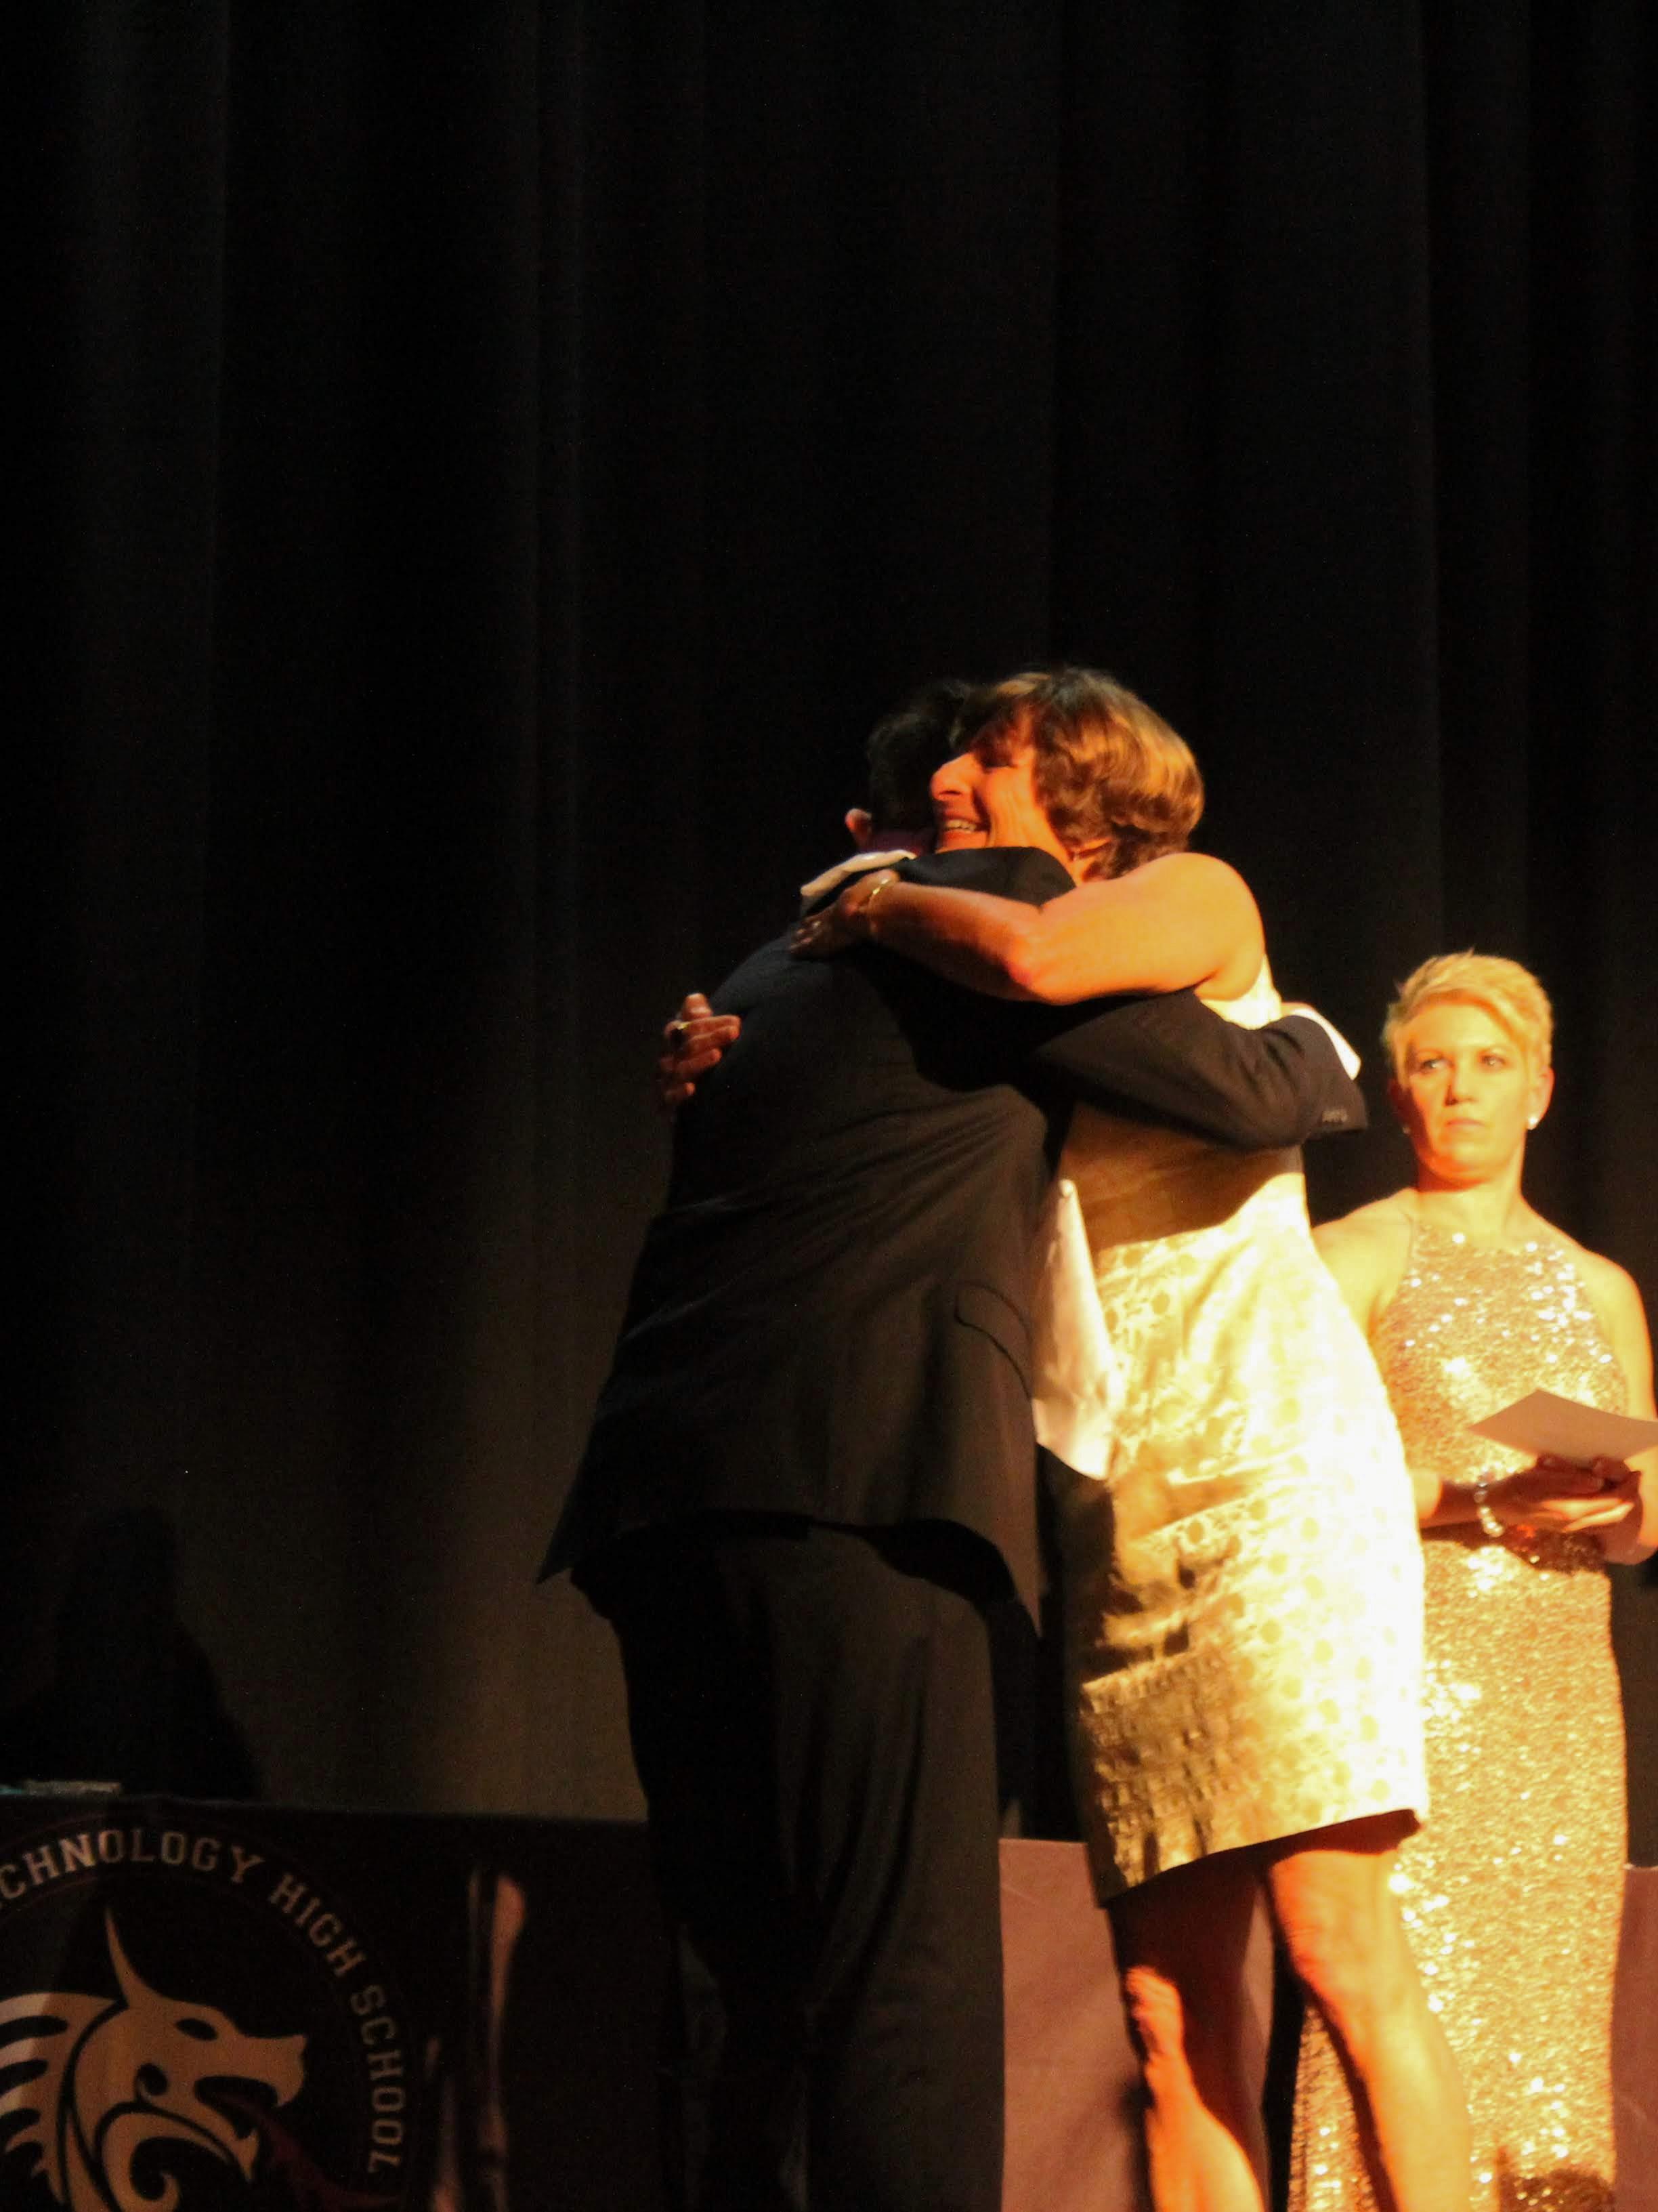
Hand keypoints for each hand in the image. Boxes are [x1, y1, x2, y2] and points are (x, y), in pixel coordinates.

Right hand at [656, 992, 740, 1112]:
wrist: (696, 1105)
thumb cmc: (700, 1060)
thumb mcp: (699, 1035)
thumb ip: (696, 1015)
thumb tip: (698, 1004)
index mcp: (674, 1040)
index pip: (687, 1026)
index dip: (710, 1023)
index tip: (736, 1022)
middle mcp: (668, 1059)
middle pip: (685, 1045)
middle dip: (711, 1037)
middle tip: (735, 1032)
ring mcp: (665, 1081)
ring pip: (679, 1069)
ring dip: (698, 1061)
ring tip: (718, 1055)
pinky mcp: (666, 1104)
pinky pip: (670, 1098)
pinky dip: (679, 1093)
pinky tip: (692, 1089)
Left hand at [790, 870, 897, 959]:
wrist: (874, 905)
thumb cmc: (881, 893)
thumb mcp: (882, 881)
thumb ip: (883, 882)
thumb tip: (890, 877)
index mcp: (846, 901)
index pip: (829, 911)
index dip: (820, 916)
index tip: (810, 919)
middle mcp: (834, 914)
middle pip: (817, 923)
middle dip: (808, 929)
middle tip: (797, 933)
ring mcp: (829, 927)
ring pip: (812, 935)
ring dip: (802, 940)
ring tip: (792, 945)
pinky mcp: (827, 940)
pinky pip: (812, 946)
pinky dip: (801, 950)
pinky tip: (792, 952)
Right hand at [1489, 1455, 1641, 1535]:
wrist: (1498, 1506)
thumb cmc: (1517, 1486)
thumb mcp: (1542, 1477)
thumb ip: (1572, 1480)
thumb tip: (1599, 1481)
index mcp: (1572, 1509)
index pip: (1612, 1501)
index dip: (1628, 1487)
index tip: (1636, 1472)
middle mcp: (1575, 1523)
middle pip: (1616, 1515)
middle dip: (1629, 1497)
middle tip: (1634, 1479)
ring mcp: (1571, 1528)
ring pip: (1609, 1522)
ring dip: (1621, 1506)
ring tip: (1624, 1488)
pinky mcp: (1566, 1529)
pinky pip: (1598, 1525)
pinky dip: (1609, 1514)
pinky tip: (1606, 1501)